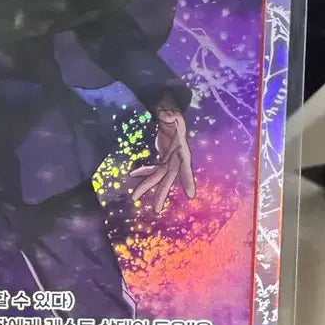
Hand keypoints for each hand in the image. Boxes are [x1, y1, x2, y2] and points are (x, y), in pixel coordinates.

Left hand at [129, 99, 195, 213]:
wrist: (171, 119)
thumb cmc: (174, 117)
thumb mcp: (173, 116)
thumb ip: (171, 117)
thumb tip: (169, 115)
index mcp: (182, 151)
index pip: (186, 166)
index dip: (188, 180)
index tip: (191, 194)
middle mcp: (177, 160)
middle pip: (169, 179)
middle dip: (162, 193)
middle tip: (156, 210)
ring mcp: (170, 161)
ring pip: (158, 178)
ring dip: (147, 186)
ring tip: (135, 196)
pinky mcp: (164, 160)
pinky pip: (153, 169)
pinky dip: (144, 172)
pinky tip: (133, 174)